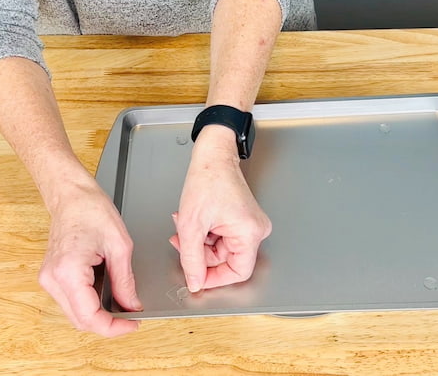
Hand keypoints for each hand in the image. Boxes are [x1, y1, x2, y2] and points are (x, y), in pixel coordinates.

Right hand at [38, 178, 141, 336]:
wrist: (72, 195)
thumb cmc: (92, 209)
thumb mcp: (120, 246)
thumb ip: (125, 281)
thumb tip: (131, 305)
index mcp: (68, 272)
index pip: (89, 317)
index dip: (113, 328)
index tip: (133, 324)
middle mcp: (52, 279)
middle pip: (80, 321)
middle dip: (107, 323)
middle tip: (131, 316)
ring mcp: (48, 279)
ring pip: (75, 314)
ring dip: (98, 314)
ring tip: (120, 301)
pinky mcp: (51, 276)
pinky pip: (71, 301)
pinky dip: (90, 302)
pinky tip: (106, 292)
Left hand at [170, 125, 271, 292]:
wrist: (213, 155)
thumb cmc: (208, 178)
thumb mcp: (192, 224)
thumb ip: (191, 259)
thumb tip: (195, 282)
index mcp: (250, 233)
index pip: (238, 272)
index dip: (215, 278)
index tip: (196, 277)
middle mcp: (256, 230)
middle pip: (227, 259)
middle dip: (200, 253)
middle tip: (182, 242)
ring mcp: (250, 224)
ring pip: (221, 249)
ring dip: (199, 241)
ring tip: (185, 224)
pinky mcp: (242, 219)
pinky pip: (223, 237)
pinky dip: (205, 232)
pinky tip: (194, 220)